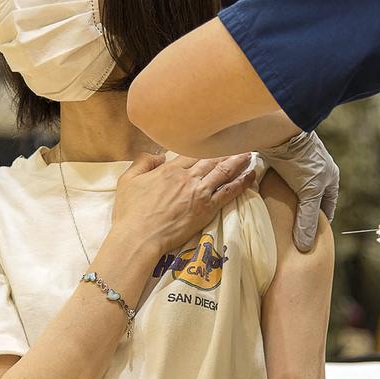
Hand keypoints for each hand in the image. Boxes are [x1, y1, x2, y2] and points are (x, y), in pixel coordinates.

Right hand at [111, 153, 255, 255]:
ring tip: (249, 154)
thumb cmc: (130, 212)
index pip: (193, 152)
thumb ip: (143, 162)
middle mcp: (187, 177)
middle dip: (226, 150)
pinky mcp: (207, 209)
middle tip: (240, 143)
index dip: (206, 146)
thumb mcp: (128, 180)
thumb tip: (159, 155)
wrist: (139, 237)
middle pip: (212, 158)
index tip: (215, 142)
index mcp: (169, 169)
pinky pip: (229, 192)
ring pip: (224, 171)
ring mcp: (199, 192)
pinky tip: (251, 175)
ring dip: (238, 161)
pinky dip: (242, 182)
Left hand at [259, 131, 339, 252]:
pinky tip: (269, 202)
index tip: (310, 238)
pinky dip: (278, 193)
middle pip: (312, 199)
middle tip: (293, 232)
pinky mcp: (285, 161)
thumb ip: (306, 219)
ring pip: (297, 191)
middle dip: (303, 214)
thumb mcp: (308, 193)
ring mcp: (301, 165)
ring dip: (289, 204)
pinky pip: (283, 182)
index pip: (328, 206)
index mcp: (331, 178)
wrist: (281, 133)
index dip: (319, 222)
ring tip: (280, 220)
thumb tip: (305, 247)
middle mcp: (318, 171)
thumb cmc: (301, 162)